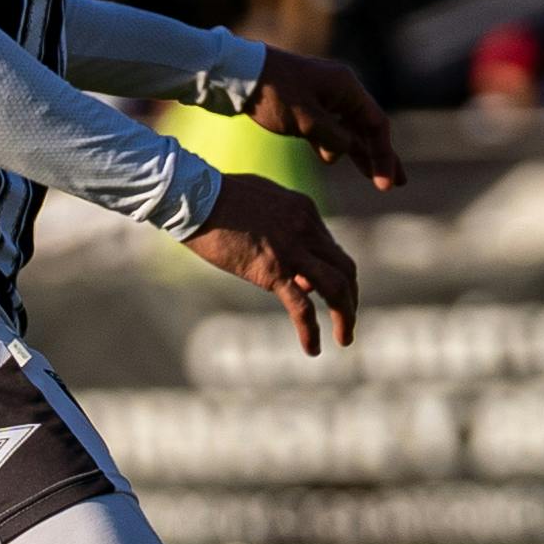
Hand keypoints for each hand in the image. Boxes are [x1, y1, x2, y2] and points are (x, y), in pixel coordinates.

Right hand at [190, 174, 362, 354]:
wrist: (192, 195)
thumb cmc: (216, 195)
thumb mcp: (262, 201)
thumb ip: (282, 224)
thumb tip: (291, 258)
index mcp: (304, 210)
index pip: (330, 248)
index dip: (329, 272)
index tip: (315, 289)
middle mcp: (306, 229)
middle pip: (345, 268)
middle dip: (350, 297)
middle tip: (347, 320)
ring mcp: (292, 250)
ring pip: (336, 288)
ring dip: (345, 316)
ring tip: (344, 339)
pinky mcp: (272, 271)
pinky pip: (302, 307)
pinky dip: (311, 331)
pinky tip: (313, 349)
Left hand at [238, 44, 402, 190]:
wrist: (236, 74)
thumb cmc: (273, 93)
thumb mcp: (307, 121)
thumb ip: (334, 138)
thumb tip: (346, 150)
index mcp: (346, 87)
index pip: (376, 124)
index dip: (384, 155)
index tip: (386, 183)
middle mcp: (339, 90)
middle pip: (367, 129)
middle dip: (380, 156)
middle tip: (397, 183)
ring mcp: (323, 98)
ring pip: (348, 131)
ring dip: (359, 154)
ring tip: (376, 179)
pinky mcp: (305, 106)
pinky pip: (328, 129)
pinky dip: (334, 146)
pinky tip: (337, 160)